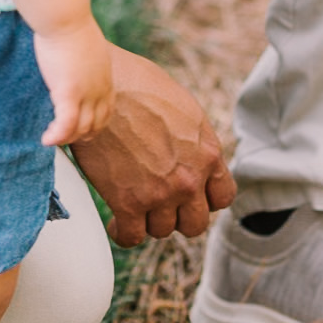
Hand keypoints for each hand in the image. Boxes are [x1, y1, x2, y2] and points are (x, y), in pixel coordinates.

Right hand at [34, 17, 115, 146]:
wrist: (66, 18)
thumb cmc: (70, 25)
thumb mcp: (88, 47)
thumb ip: (86, 60)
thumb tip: (77, 60)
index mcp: (106, 78)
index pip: (107, 111)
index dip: (95, 124)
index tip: (81, 128)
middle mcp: (100, 89)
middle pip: (96, 124)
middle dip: (81, 135)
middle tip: (63, 137)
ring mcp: (87, 93)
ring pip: (81, 128)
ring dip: (67, 138)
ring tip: (51, 138)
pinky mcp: (69, 93)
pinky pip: (66, 124)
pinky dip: (57, 136)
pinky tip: (45, 140)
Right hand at [69, 46, 235, 244]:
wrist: (99, 85)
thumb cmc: (136, 85)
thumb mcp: (184, 109)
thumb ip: (194, 140)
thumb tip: (190, 152)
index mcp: (209, 153)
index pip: (222, 198)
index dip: (204, 200)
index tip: (188, 196)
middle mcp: (190, 179)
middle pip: (195, 224)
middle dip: (178, 216)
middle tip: (159, 204)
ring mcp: (160, 194)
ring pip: (162, 230)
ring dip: (148, 221)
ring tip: (134, 206)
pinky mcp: (128, 203)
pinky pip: (131, 237)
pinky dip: (122, 232)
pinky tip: (116, 221)